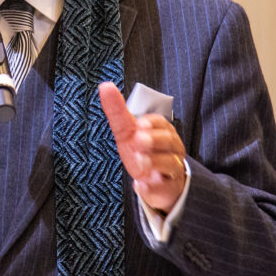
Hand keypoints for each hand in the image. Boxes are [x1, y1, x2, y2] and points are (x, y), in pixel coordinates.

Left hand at [98, 81, 186, 214]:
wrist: (162, 184)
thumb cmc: (144, 152)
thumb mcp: (128, 132)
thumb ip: (117, 111)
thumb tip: (104, 86)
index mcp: (162, 131)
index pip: (160, 122)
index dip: (151, 123)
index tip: (139, 124)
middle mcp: (171, 149)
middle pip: (169, 141)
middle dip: (154, 140)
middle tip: (139, 140)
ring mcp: (170, 169)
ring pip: (170, 164)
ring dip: (153, 163)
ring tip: (140, 165)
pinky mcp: (166, 189)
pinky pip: (161, 188)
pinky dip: (151, 187)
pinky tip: (141, 185)